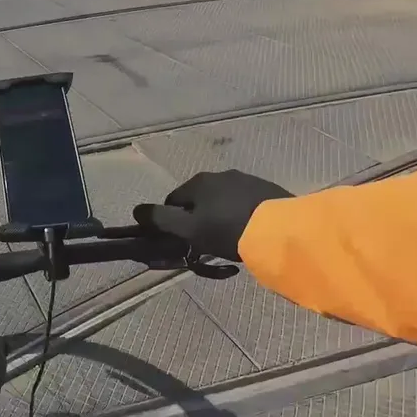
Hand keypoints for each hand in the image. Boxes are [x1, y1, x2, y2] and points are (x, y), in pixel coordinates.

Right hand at [132, 170, 292, 261]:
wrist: (279, 230)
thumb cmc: (227, 230)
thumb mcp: (188, 229)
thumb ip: (160, 220)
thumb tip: (137, 210)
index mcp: (198, 182)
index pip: (173, 201)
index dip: (173, 222)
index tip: (183, 240)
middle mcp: (220, 175)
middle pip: (199, 199)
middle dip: (199, 218)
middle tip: (207, 242)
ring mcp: (246, 180)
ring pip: (223, 200)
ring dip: (221, 215)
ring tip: (230, 239)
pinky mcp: (267, 189)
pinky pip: (245, 203)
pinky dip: (242, 215)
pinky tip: (249, 231)